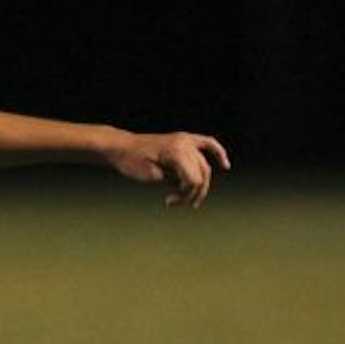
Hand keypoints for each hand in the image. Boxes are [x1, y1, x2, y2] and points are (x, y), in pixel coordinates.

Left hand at [106, 131, 230, 208]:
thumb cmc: (131, 161)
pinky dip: (217, 153)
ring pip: (203, 165)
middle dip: (192, 192)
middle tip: (176, 203)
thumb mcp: (151, 176)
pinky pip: (207, 144)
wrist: (120, 147)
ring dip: (199, 183)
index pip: (194, 179)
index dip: (186, 195)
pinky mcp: (183, 140)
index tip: (169, 202)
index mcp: (177, 152)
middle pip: (201, 174)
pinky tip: (225, 165)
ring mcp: (185, 140)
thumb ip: (173, 180)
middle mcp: (185, 143)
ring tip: (187, 198)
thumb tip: (190, 184)